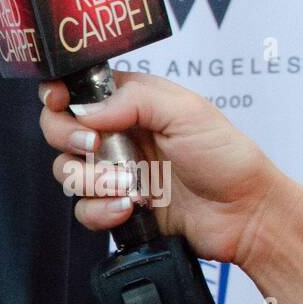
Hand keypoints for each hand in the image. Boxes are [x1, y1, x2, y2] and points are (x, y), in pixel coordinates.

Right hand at [37, 70, 288, 267]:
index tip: (60, 103)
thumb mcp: (185, 110)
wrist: (244, 213)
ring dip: (91, 178)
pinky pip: (83, 209)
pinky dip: (100, 210)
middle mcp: (114, 135)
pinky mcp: (115, 207)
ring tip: (127, 184)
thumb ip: (132, 99)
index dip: (58, 95)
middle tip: (93, 144)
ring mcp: (112, 172)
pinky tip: (129, 208)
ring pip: (66, 171)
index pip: (76, 90)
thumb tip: (85, 110)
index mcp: (129, 102)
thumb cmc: (225, 156)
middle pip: (58, 129)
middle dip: (67, 136)